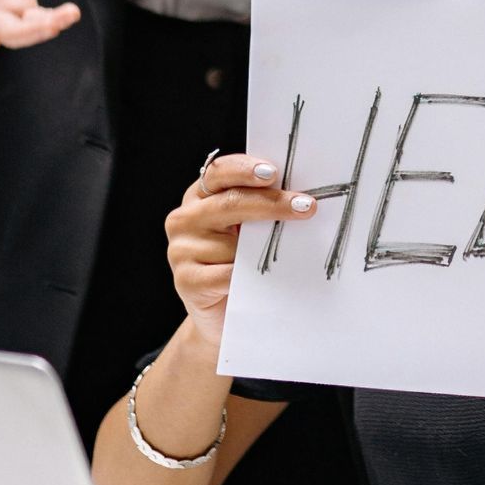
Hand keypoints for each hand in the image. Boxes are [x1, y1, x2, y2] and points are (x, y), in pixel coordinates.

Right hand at [165, 152, 315, 359]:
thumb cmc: (242, 263)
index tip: (273, 173)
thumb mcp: (248, 229)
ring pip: (231, 243)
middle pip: (229, 202)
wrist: (222, 314)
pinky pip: (226, 274)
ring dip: (263, 249)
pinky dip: (250, 276)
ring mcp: (180, 250)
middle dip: (271, 203)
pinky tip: (264, 280)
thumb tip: (299, 195)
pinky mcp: (186, 281)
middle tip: (305, 206)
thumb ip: (259, 210)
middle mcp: (184, 219)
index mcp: (199, 196)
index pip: (219, 172)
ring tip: (289, 254)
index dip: (245, 169)